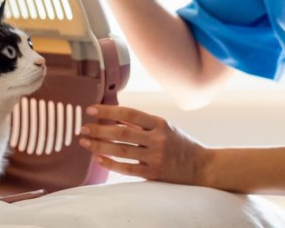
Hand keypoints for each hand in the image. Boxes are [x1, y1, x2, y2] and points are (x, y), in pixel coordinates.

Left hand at [79, 104, 210, 185]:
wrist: (201, 166)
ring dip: (100, 146)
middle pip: (122, 133)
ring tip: (84, 143)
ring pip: (121, 151)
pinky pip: (128, 169)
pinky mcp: (153, 174)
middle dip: (99, 130)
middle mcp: (157, 139)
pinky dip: (111, 163)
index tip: (91, 109)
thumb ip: (142, 124)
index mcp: (159, 123)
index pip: (129, 113)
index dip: (108, 111)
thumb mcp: (165, 127)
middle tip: (82, 128)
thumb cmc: (180, 144)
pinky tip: (98, 159)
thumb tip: (115, 117)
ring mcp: (155, 157)